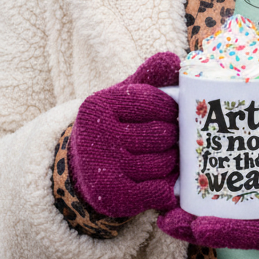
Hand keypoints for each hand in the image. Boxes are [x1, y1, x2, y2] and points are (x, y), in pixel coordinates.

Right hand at [68, 52, 179, 217]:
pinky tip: (163, 185)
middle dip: (175, 137)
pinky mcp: (111, 196)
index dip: (172, 109)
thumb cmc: (114, 126)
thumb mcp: (123, 97)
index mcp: (100, 105)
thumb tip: (176, 61)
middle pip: (162, 134)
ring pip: (163, 163)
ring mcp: (104, 167)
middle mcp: (97, 135)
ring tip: (167, 159)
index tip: (174, 114)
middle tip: (173, 138)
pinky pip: (156, 192)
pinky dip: (166, 190)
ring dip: (172, 163)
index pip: (154, 101)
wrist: (81, 170)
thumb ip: (149, 76)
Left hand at [157, 141, 258, 250]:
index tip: (195, 227)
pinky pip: (251, 207)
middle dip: (202, 228)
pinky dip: (227, 199)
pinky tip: (206, 183)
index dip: (226, 231)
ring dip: (207, 215)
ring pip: (241, 222)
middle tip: (165, 218)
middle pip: (240, 233)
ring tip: (172, 204)